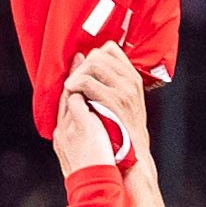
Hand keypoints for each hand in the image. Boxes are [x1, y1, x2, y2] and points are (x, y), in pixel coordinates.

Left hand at [55, 42, 149, 173]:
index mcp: (133, 78)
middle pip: (100, 55)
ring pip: (94, 65)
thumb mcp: (125, 105)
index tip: (84, 69)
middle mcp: (131, 81)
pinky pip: (88, 83)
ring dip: (78, 74)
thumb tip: (91, 70)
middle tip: (74, 80)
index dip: (94, 56)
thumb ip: (113, 86)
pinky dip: (76, 84)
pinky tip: (72, 93)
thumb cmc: (124, 134)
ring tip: (71, 87)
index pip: (111, 50)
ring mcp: (123, 90)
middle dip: (83, 66)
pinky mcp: (113, 101)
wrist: (134, 157)